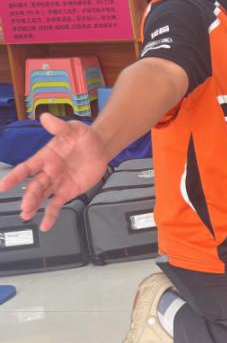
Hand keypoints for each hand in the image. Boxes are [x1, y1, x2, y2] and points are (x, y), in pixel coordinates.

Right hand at [0, 114, 111, 230]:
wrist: (100, 146)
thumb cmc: (83, 136)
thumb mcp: (73, 129)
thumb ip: (59, 126)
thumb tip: (45, 117)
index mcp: (45, 157)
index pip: (26, 168)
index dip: (14, 176)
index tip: (2, 186)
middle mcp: (48, 172)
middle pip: (34, 186)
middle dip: (28, 196)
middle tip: (25, 206)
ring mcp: (57, 183)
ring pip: (42, 196)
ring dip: (34, 206)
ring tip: (27, 215)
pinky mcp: (68, 191)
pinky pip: (56, 204)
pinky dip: (50, 215)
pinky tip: (45, 225)